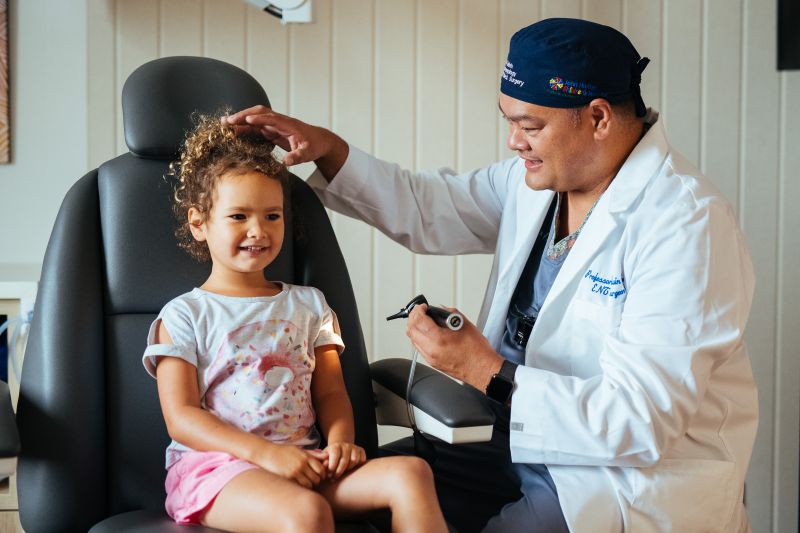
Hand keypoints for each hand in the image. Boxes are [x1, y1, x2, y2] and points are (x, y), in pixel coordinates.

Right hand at [223, 106, 347, 175]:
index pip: (271, 118)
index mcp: (288, 124)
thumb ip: (297, 157)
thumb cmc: (314, 146)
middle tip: (227, 121)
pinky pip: (256, 127)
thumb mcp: (307, 153)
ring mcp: (275, 125)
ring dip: (240, 120)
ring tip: (224, 124)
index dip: (259, 119)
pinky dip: (245, 128)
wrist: (319, 141)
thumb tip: (287, 162)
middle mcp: (279, 122)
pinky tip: (234, 132)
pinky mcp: (272, 130)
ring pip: (255, 119)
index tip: (247, 120)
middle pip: (259, 113)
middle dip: (243, 116)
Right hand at [249, 442, 327, 488]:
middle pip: (316, 478)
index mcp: (306, 457)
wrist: (268, 453)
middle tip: (312, 481)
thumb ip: (313, 454)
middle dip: (316, 481)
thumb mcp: (300, 450)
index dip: (322, 474)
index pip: (321, 469)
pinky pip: (299, 487)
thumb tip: (327, 456)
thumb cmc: (284, 451)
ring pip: (309, 485)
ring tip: (305, 484)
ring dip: (309, 486)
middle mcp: (301, 465)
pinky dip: (301, 488)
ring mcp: (294, 472)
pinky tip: (298, 485)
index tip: (319, 476)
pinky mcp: (287, 478)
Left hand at [323, 441, 365, 478]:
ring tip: (343, 473)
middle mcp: (346, 445)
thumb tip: (325, 465)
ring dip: (348, 469)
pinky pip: (362, 460)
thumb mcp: (324, 458)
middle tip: (334, 478)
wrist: (340, 449)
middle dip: (339, 472)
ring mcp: (354, 447)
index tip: (329, 475)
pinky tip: (350, 469)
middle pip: (344, 460)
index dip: (332, 467)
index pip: (335, 455)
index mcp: (335, 446)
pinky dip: (357, 466)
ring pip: (354, 460)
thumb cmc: (331, 456)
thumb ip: (323, 461)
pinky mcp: (361, 450)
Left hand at [406, 304, 502, 390]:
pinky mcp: (432, 363)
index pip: (418, 321)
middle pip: (411, 330)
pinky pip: (419, 347)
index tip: (423, 306)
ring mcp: (430, 358)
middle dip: (413, 317)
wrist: (482, 369)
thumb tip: (439, 310)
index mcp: (439, 339)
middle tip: (420, 311)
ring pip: (413, 339)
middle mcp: (432, 350)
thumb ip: (448, 313)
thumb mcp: (465, 324)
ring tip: (423, 321)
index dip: (418, 310)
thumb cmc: (477, 350)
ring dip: (415, 328)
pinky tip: (427, 333)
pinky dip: (419, 337)